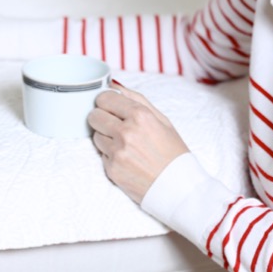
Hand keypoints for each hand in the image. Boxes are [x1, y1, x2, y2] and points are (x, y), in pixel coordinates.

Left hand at [88, 82, 189, 203]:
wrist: (178, 188)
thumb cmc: (172, 153)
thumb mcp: (162, 120)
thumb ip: (137, 99)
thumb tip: (115, 85)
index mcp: (140, 116)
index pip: (104, 98)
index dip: (106, 102)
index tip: (110, 106)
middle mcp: (126, 132)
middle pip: (94, 115)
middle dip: (102, 117)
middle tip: (114, 125)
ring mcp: (117, 152)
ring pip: (95, 135)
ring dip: (105, 137)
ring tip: (125, 145)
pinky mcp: (112, 169)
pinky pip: (101, 154)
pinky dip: (110, 155)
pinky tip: (127, 159)